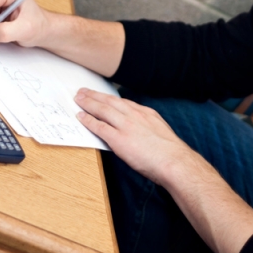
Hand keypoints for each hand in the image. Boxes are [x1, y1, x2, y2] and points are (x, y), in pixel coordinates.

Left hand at [74, 88, 193, 185]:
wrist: (174, 161)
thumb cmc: (171, 152)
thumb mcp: (161, 131)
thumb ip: (148, 128)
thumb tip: (141, 133)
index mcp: (146, 113)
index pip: (124, 102)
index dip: (110, 98)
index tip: (103, 96)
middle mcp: (135, 115)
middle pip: (111, 101)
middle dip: (96, 96)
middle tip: (83, 91)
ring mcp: (126, 126)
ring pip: (103, 110)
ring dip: (88, 103)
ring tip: (78, 99)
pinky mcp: (119, 139)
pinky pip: (99, 127)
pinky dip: (88, 121)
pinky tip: (81, 117)